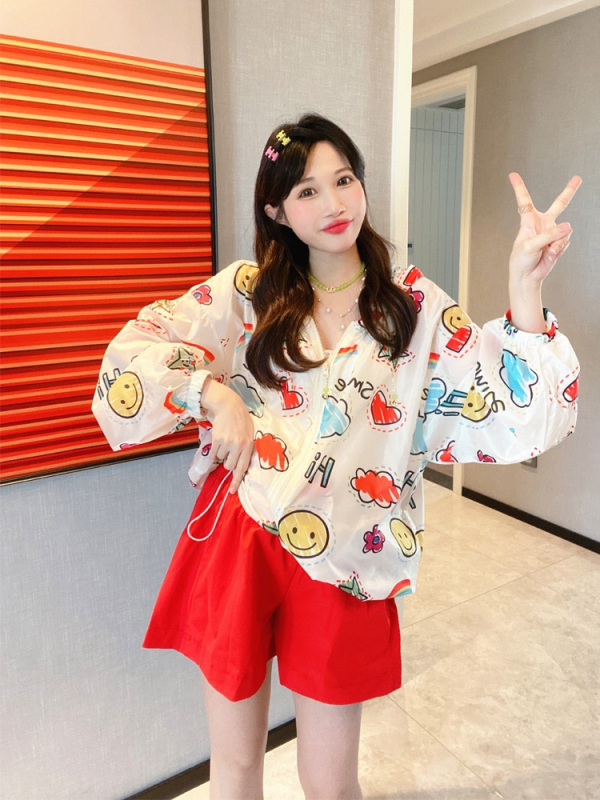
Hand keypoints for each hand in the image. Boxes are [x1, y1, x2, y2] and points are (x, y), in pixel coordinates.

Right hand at [201, 378, 254, 493]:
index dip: (237, 480)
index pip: (242, 467)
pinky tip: (219, 440)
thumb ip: (246, 450)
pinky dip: (215, 450)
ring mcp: (227, 443)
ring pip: (220, 459)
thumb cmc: (242, 422)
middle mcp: (238, 446)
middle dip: (227, 463)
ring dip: (221, 454)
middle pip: (229, 466)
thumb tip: (238, 467)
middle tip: (229, 453)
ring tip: (225, 441)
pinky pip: (213, 453)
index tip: (232, 491)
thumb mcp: (249, 435)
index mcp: (248, 446)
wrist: (230, 407)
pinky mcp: (217, 439)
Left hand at [508, 172, 581, 285]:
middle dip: (569, 191)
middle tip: (578, 178)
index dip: (519, 187)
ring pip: (564, 231)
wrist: (527, 276)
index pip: (524, 201)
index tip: (512, 175)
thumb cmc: (521, 261)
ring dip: (555, 243)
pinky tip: (549, 254)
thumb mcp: (530, 246)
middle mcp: (543, 224)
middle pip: (559, 204)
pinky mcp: (560, 242)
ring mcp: (553, 233)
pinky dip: (558, 250)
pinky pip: (565, 242)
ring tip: (545, 251)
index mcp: (529, 221)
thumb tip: (569, 226)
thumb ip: (548, 235)